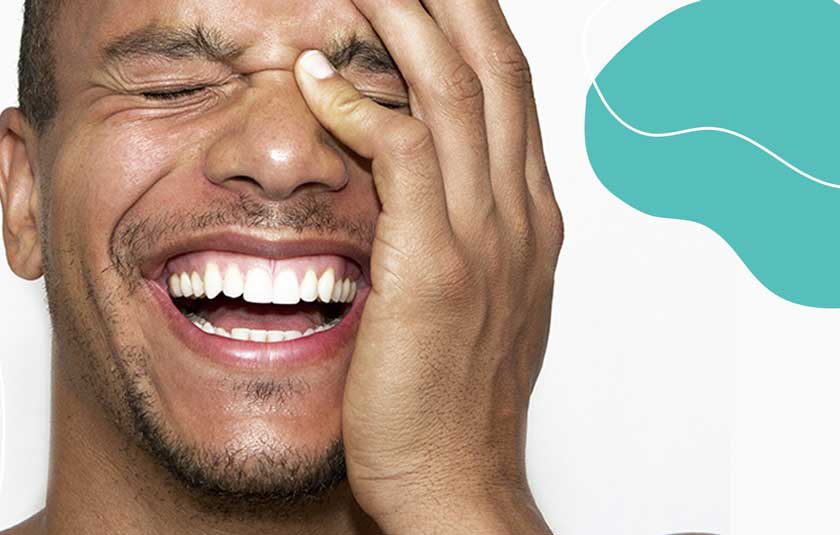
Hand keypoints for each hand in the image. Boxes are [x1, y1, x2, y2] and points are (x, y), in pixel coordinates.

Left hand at [294, 1, 561, 532]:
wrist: (454, 483)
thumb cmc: (448, 401)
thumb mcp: (470, 300)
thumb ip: (456, 230)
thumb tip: (413, 184)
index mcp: (528, 216)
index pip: (508, 88)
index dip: (471, 24)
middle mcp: (519, 213)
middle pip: (493, 65)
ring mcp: (486, 238)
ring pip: (452, 92)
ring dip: (403, 22)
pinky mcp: (436, 270)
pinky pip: (400, 157)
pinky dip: (360, 108)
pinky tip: (315, 81)